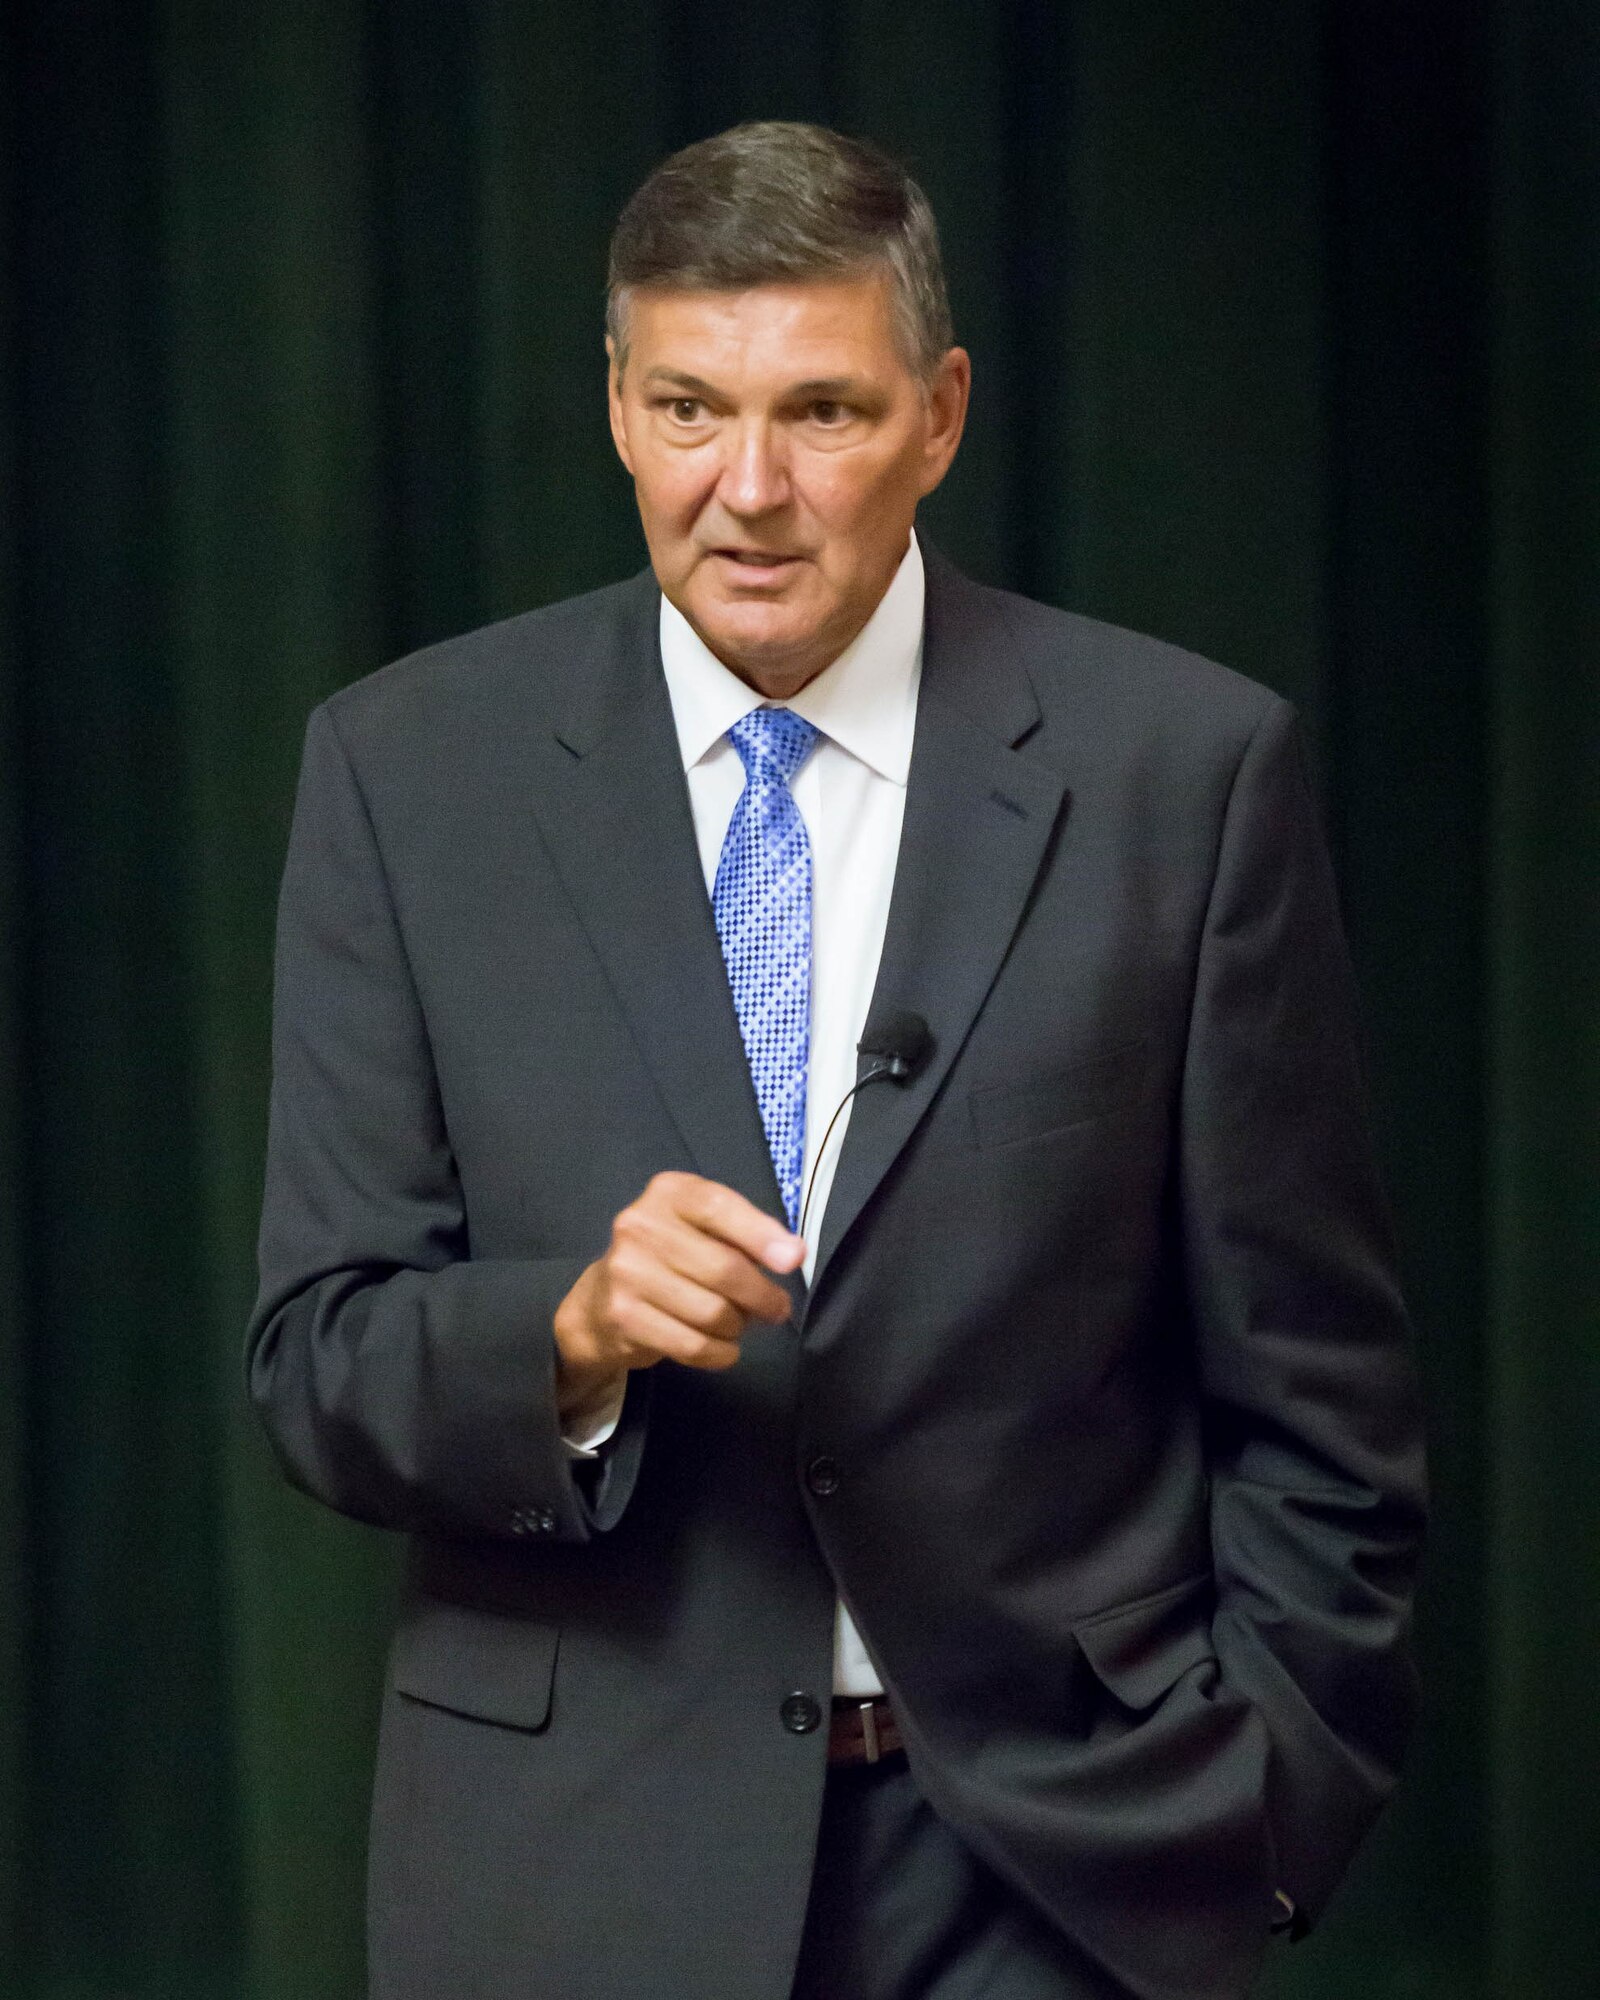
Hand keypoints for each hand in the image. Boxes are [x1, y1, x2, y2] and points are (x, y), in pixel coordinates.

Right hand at [552, 1173, 803, 1420]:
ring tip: (738, 1324)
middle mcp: (640, 1225)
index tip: (793, 1260)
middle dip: (763, 1296)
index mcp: (668, 1193)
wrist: (599, 1303)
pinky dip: (720, 1353)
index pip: (719, 1207)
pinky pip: (693, 1345)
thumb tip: (793, 1254)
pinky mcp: (624, 1316)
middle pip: (723, 1268)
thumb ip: (745, 1234)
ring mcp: (628, 1272)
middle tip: (777, 1309)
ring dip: (739, 1326)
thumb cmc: (668, 1259)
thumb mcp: (701, 1229)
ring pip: (713, 1312)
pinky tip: (723, 1348)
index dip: (761, 1234)